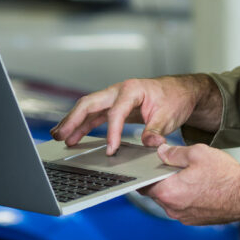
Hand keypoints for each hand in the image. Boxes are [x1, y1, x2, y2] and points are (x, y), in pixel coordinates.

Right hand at [50, 75, 220, 155]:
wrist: (180, 92)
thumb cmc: (174, 99)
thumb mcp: (169, 115)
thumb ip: (156, 130)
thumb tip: (150, 144)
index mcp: (132, 89)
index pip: (116, 112)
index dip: (112, 132)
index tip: (110, 150)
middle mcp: (119, 91)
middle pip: (90, 103)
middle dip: (74, 118)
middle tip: (61, 134)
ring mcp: (115, 98)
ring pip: (88, 109)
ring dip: (73, 122)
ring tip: (59, 137)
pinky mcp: (115, 107)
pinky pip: (95, 116)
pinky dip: (83, 126)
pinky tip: (73, 137)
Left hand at [142, 143, 239, 224]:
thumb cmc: (225, 175)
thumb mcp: (197, 153)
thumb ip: (174, 153)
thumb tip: (160, 152)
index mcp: (169, 192)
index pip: (143, 185)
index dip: (141, 174)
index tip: (141, 165)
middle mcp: (174, 209)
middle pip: (155, 193)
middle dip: (157, 179)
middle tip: (164, 163)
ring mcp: (185, 217)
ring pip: (169, 200)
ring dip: (171, 187)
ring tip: (183, 172)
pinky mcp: (196, 220)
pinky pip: (182, 206)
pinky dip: (183, 196)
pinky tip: (194, 184)